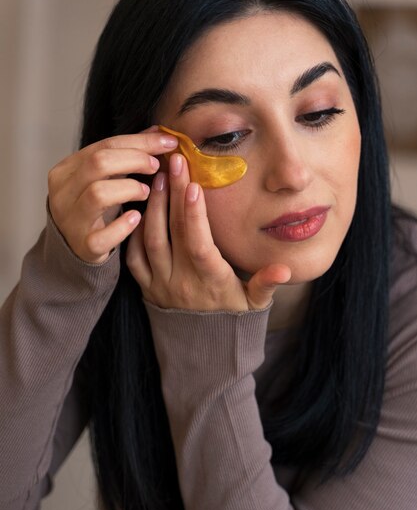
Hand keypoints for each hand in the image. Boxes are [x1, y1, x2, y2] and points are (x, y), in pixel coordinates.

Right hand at [47, 127, 177, 263]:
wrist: (76, 247)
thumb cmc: (96, 207)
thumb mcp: (107, 177)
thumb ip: (128, 154)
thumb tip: (158, 131)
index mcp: (66, 170)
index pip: (104, 145)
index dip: (140, 142)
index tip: (169, 142)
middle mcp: (62, 193)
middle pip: (98, 163)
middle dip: (135, 160)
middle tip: (156, 166)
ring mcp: (71, 221)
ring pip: (98, 194)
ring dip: (130, 188)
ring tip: (147, 191)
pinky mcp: (83, 246)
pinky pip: (103, 235)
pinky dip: (123, 226)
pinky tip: (137, 218)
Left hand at [126, 153, 290, 310]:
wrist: (202, 347)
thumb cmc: (231, 317)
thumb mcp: (254, 303)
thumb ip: (267, 284)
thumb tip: (285, 269)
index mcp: (210, 282)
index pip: (199, 244)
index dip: (194, 215)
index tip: (193, 184)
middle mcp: (182, 282)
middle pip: (173, 233)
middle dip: (173, 194)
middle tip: (175, 162)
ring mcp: (160, 284)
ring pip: (150, 240)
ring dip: (153, 207)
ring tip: (158, 177)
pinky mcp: (146, 287)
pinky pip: (134, 256)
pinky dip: (135, 230)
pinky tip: (142, 207)